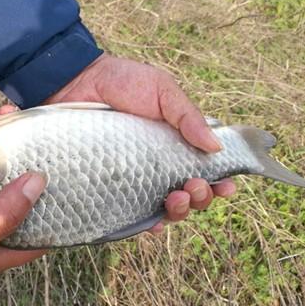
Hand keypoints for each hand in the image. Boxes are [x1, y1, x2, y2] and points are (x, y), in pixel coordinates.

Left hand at [46, 54, 236, 233]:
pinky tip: (153, 223)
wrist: (77, 82)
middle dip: (200, 198)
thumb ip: (187, 116)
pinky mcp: (110, 186)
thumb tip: (216, 147)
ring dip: (179, 211)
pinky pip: (131, 213)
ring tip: (176, 199)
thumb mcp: (162, 90)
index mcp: (176, 143)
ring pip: (164, 208)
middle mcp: (158, 164)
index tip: (226, 185)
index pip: (204, 169)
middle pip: (189, 194)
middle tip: (194, 186)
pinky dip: (146, 223)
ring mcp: (134, 177)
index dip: (219, 182)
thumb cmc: (122, 82)